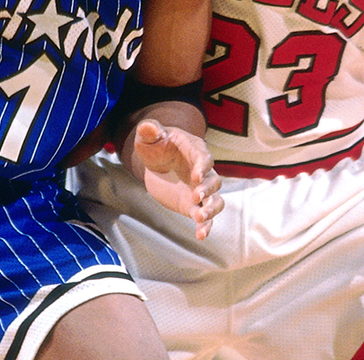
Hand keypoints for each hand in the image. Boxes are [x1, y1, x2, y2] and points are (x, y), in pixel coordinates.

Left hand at [134, 119, 222, 239]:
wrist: (155, 161)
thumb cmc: (155, 144)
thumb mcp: (148, 136)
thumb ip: (150, 131)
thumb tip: (148, 126)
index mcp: (195, 150)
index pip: (204, 158)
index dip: (202, 167)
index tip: (196, 176)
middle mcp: (203, 171)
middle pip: (214, 181)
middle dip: (207, 189)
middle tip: (196, 196)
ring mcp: (200, 189)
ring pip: (215, 201)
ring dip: (211, 211)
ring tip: (200, 219)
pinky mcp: (193, 205)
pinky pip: (204, 217)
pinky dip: (205, 226)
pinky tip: (201, 236)